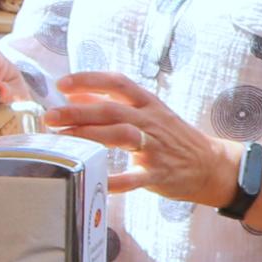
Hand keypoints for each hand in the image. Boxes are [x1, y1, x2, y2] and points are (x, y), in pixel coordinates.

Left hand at [48, 70, 228, 204]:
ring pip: (121, 136)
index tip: (62, 84)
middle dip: (78, 112)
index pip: (118, 83)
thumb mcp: (147, 113)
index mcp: (148, 103)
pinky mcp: (159, 173)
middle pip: (112, 110)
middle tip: (51, 117)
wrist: (210, 164)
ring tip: (64, 140)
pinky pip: (135, 177)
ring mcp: (156, 147)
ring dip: (90, 136)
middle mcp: (151, 121)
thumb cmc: (172, 138)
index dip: (89, 80)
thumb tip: (76, 94)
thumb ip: (113, 103)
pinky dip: (115, 181)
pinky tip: (96, 181)